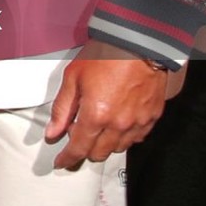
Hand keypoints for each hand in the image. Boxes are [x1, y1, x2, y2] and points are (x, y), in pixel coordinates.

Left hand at [44, 41, 174, 169]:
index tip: (61, 161)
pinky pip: (136, 138)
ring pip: (118, 148)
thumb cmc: (104, 56)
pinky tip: (117, 124)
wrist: (139, 43)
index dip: (67, 158)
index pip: (79, 148)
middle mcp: (119, 125)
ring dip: (105, 144)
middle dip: (85, 150)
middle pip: (99, 153)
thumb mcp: (73, 78)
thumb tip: (52, 133)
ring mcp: (138, 123)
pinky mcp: (152, 117)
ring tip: (98, 126)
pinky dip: (124, 136)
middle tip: (77, 136)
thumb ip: (62, 109)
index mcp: (96, 115)